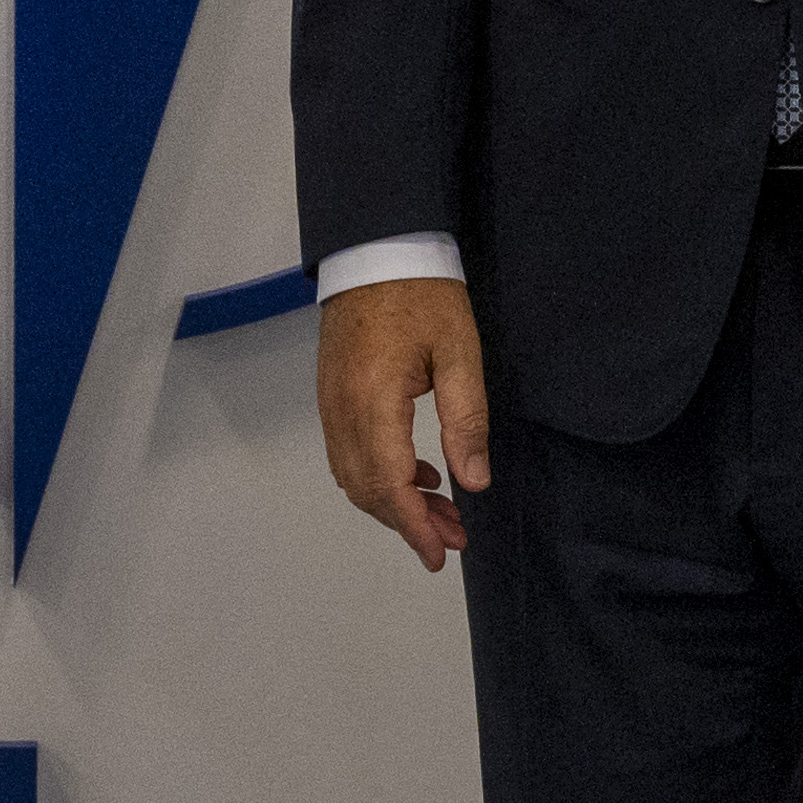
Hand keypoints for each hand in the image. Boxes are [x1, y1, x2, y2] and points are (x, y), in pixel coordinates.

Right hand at [316, 277, 490, 570]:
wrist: (375, 247)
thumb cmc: (423, 294)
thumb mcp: (459, 353)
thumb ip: (465, 420)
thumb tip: (473, 482)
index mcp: (374, 401)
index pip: (390, 485)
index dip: (415, 527)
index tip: (441, 554)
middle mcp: (342, 409)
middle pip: (367, 490)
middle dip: (408, 522)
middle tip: (453, 537)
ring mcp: (329, 402)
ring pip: (352, 476)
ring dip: (392, 503)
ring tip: (440, 510)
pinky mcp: (329, 394)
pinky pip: (346, 453)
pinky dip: (376, 476)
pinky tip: (414, 473)